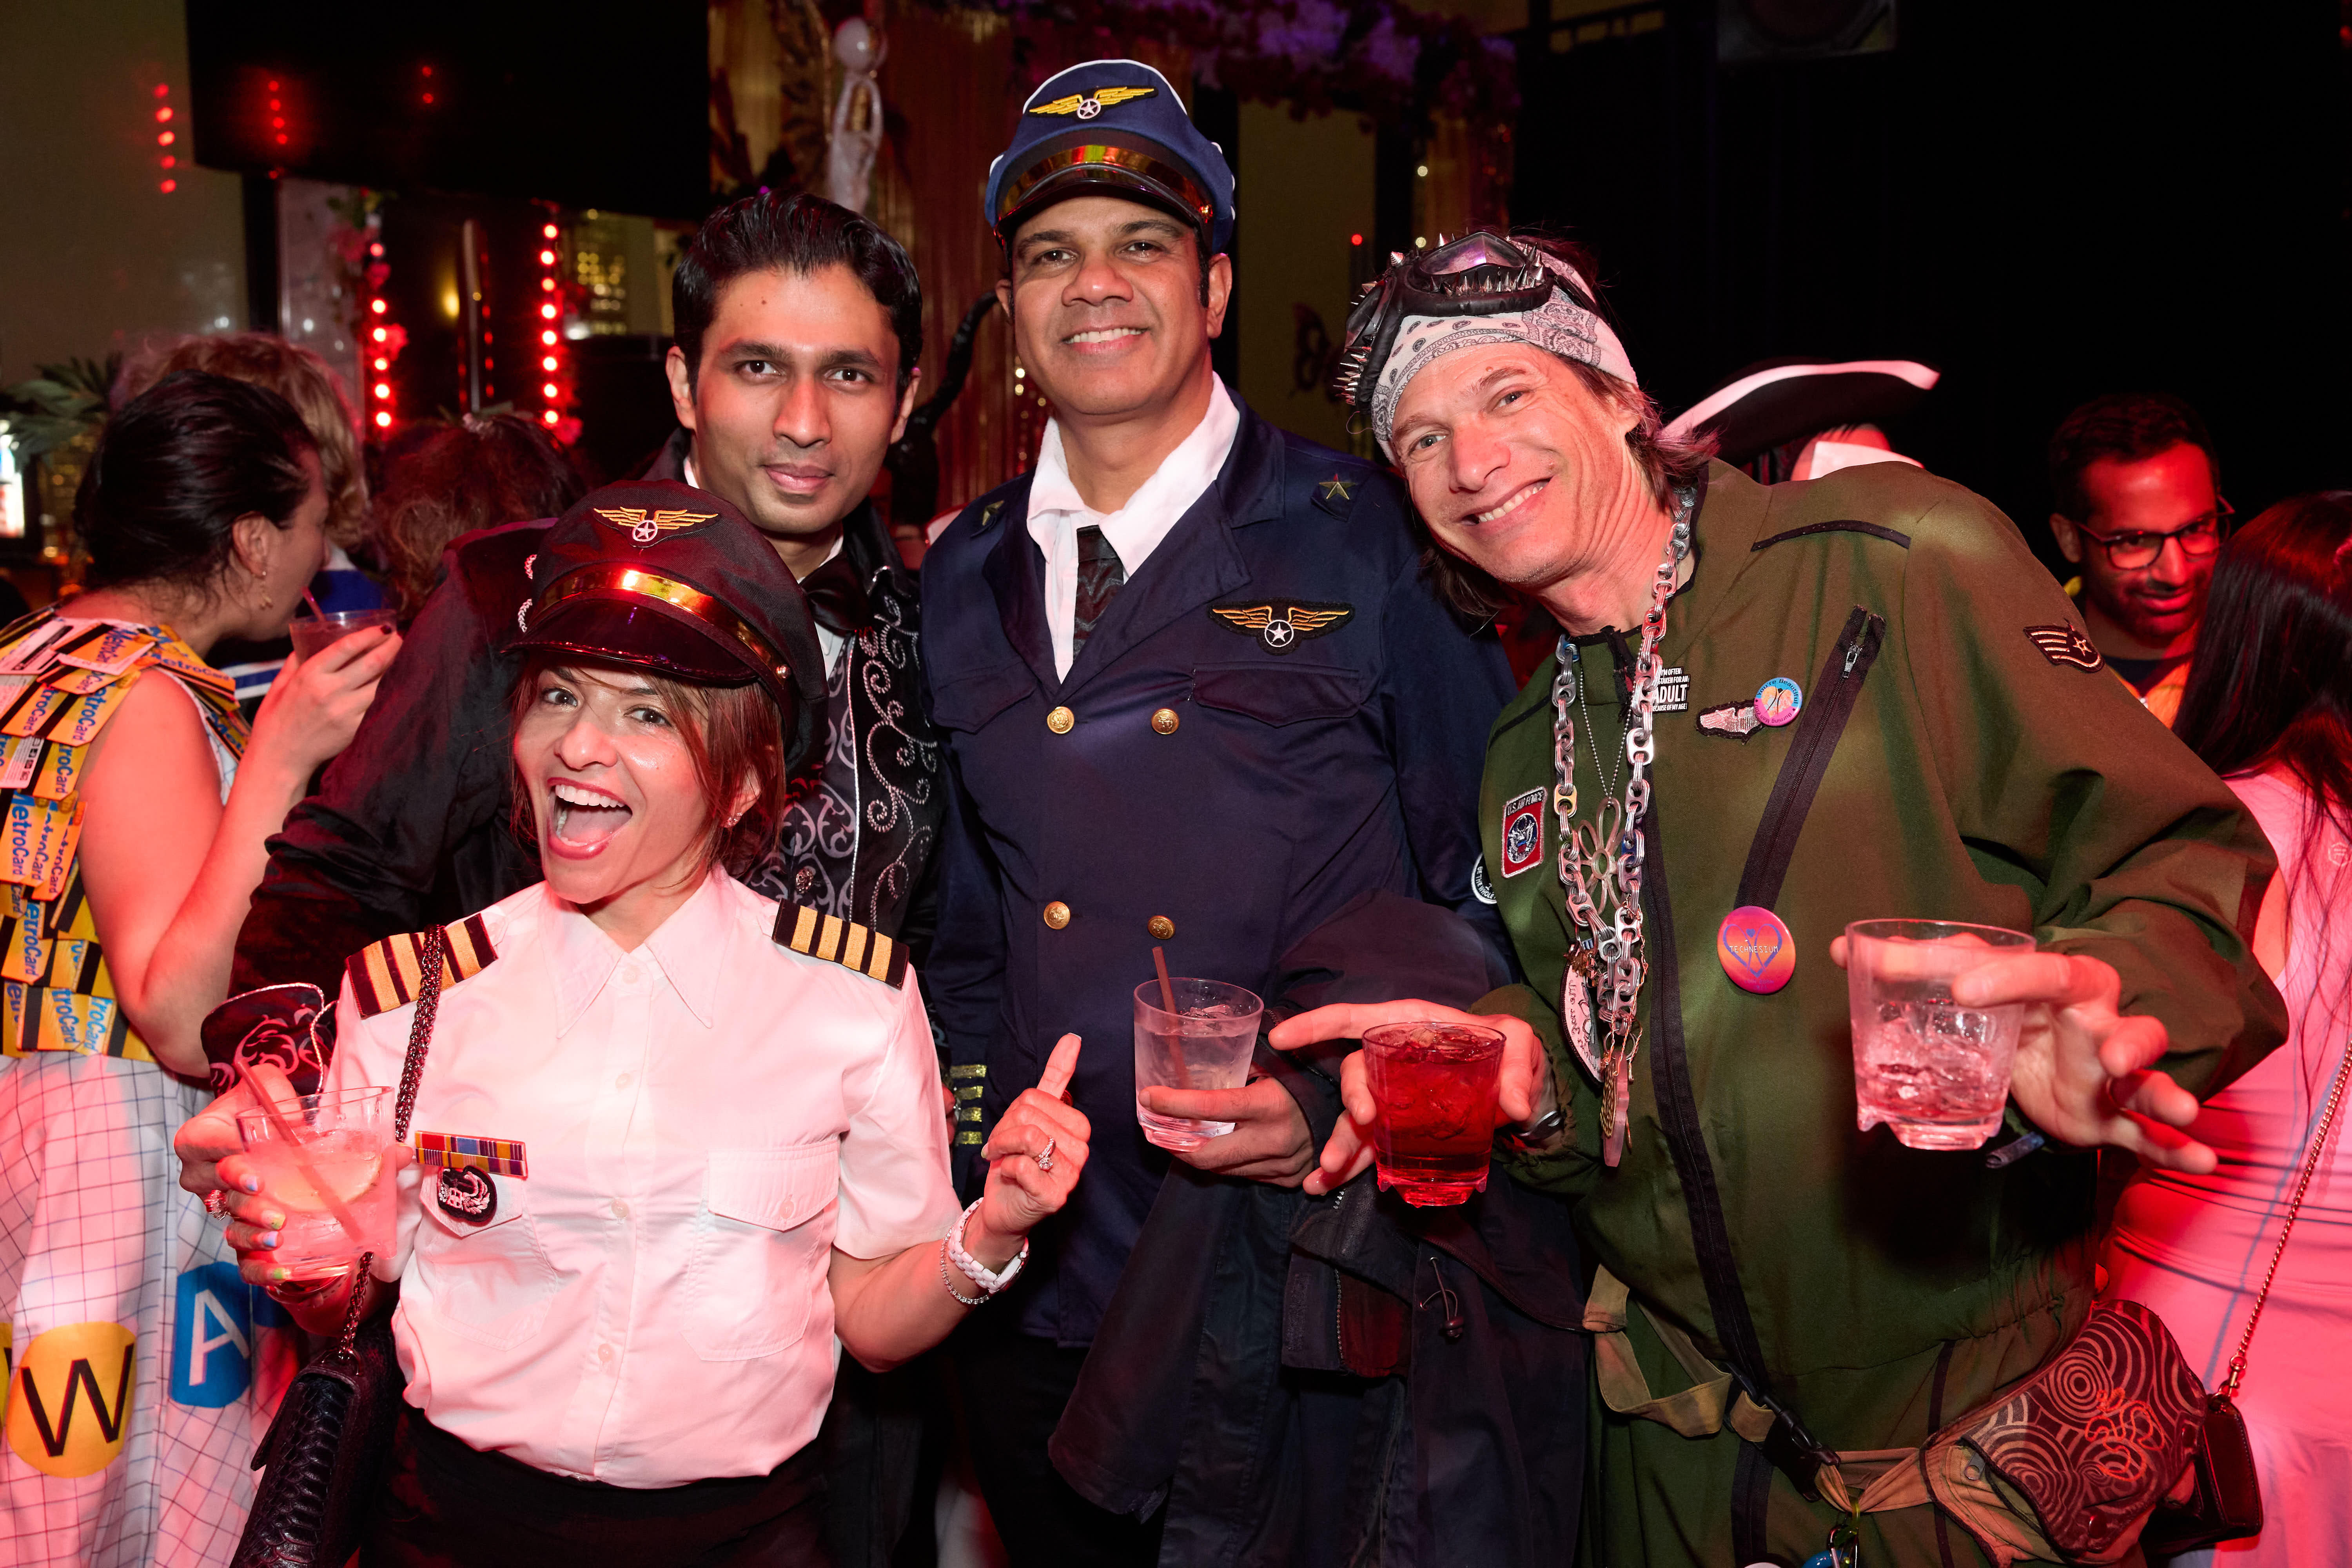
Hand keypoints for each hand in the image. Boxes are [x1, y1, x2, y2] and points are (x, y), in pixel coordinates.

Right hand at [178, 1064, 410, 1286]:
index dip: (232, 1166)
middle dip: (250, 1207)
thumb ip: (311, 1107)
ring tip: (281, 1239)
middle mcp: (203, 1175)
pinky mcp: (238, 1227)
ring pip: (231, 1227)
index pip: (208, 1149)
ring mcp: (220, 1205)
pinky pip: (240, 1255)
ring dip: (255, 1237)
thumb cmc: (261, 1103)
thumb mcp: (275, 1091)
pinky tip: (282, 1272)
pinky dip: (258, 1267)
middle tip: (278, 1216)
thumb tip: (399, 1150)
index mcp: (202, 1138)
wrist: (245, 1119)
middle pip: (223, 1195)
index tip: (259, 1178)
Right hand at [249, 626, 401, 778]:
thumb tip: (306, 643)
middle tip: (400, 639)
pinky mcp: (355, 728)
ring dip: (395, 669)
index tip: (384, 627)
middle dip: (391, 647)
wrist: (279, 758)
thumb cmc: (275, 721)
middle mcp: (329, 690)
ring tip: (404, 658)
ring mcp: (345, 711)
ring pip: (380, 684)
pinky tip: (397, 685)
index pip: (347, 647)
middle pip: (371, 663)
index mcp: (309, 675)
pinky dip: (390, 694)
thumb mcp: (279, 686)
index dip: (370, 634)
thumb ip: (294, 663)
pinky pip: (378, 707)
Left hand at [974, 1034, 1088, 1254]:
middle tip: (1005, 1148)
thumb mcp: (1031, 1116)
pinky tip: (1011, 1177)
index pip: (1038, 1096)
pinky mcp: (1053, 1196)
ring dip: (1002, 1147)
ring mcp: (1070, 1174)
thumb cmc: (1016, 1161)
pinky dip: (1006, 1168)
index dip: (1015, 1111)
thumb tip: (1072, 1038)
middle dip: (1005, 1129)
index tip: (1013, 1130)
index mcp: (1078, 1126)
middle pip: (1030, 1114)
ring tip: (1003, 1159)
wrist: (1002, 1208)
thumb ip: (1056, 1078)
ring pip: (1028, 1136)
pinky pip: (1022, 1164)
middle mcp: (1080, 1150)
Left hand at [1142, 1076, 1313, 1185]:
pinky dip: (1227, 1162)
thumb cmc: (1309, 1075)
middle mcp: (1274, 1139)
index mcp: (1269, 1104)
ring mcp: (1282, 1165)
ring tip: (1181, 1138)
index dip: (1174, 1104)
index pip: (1210, 1108)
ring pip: (1223, 1169)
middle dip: (1174, 1145)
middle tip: (1155, 1129)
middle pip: (1207, 1155)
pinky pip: (1245, 1176)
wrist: (1357, 1106)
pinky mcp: (1288, 1179)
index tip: (1147, 1097)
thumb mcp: (1278, 1062)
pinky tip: (1219, 1146)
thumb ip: (1244, 1066)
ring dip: (1198, 1155)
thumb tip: (1197, 1061)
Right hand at [1267, 1001, 1547, 1197]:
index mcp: (1409, 1026)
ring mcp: (1393, 1098)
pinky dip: (1351, 1166)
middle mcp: (1392, 1061)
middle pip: (1355, 1074)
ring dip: (1340, 1144)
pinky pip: (1370, 1146)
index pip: (1352, 1019)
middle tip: (1363, 1122)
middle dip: (1350, 1100)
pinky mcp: (1400, 1129)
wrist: (1518, 1087)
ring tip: (1325, 1175)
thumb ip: (1519, 1067)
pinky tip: (1325, 1185)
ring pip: (1356, 1118)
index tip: (1281, 1037)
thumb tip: (1515, 1105)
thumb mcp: (1521, 1044)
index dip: (1316, 1025)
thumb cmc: (1510, 1051)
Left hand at [1829, 938, 2213, 1173]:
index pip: (2037, 968)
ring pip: (2146, 1070)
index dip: (2002, 974)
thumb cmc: (2014, 1014)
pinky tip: (2204, 1162)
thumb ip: (1911, 969)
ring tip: (2179, 1104)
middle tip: (2102, 1051)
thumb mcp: (1971, 989)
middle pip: (2110, 1016)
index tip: (1958, 986)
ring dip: (2160, 1086)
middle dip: (2114, 1030)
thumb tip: (1836, 947)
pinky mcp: (2118, 1115)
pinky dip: (2180, 1147)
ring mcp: (2112, 1069)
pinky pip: (2155, 1131)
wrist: (2052, 1058)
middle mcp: (2093, 1020)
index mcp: (2057, 984)